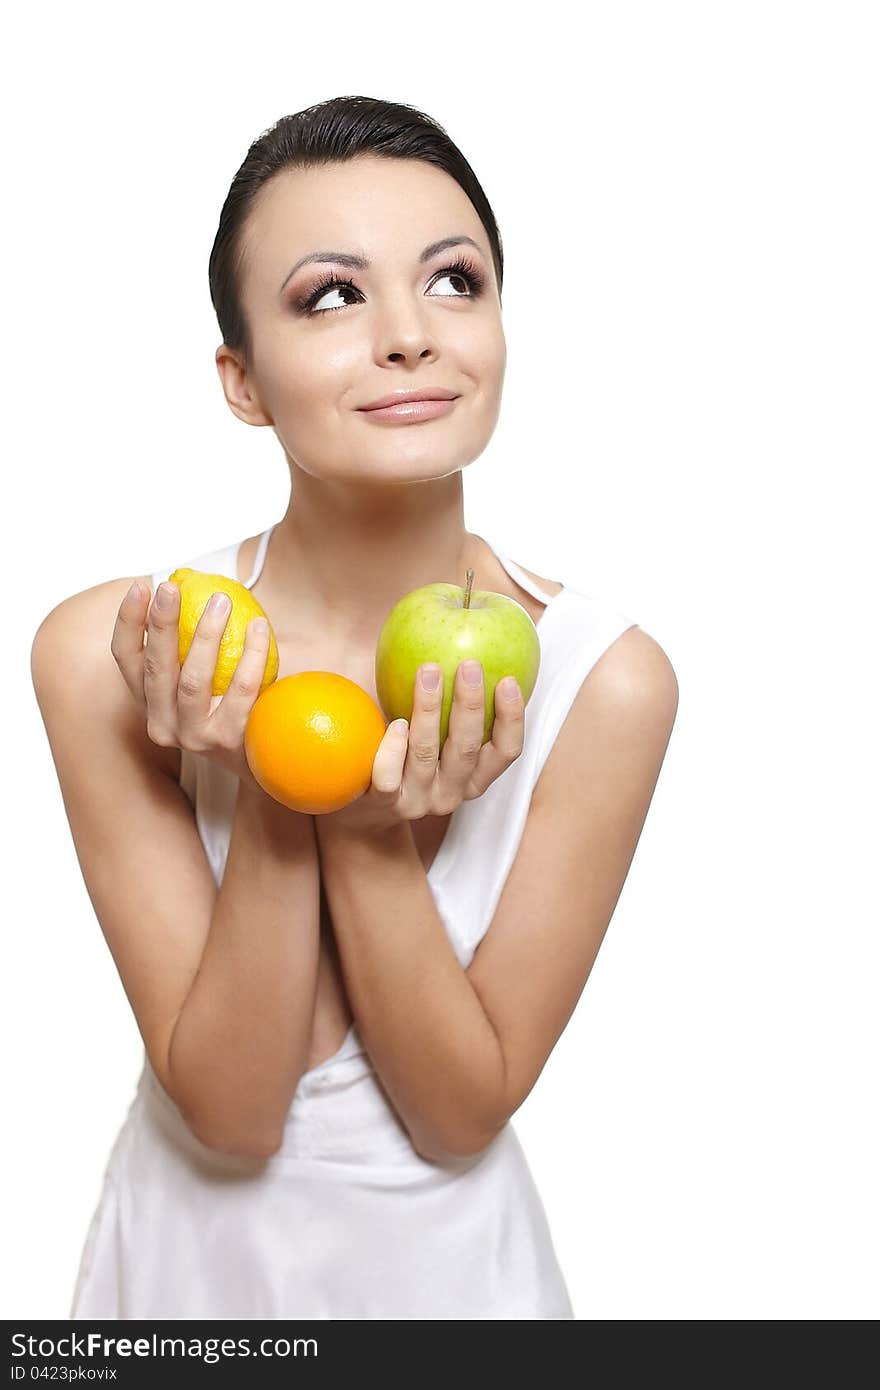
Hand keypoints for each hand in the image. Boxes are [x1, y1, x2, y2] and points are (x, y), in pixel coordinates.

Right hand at [111, 578, 269, 794]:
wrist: (263, 761)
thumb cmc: (229, 706)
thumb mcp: (200, 680)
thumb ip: (187, 645)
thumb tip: (190, 585)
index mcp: (148, 703)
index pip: (126, 659)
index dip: (129, 622)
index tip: (140, 585)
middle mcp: (162, 724)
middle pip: (155, 668)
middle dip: (160, 624)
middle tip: (171, 587)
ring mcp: (192, 737)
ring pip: (192, 680)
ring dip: (206, 636)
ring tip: (222, 601)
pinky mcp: (226, 741)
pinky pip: (240, 690)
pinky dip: (251, 654)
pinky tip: (259, 626)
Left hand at [319, 660, 524, 837]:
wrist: (361, 809)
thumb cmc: (406, 757)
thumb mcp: (438, 739)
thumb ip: (454, 709)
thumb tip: (471, 643)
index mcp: (474, 778)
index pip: (507, 752)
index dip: (512, 718)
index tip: (508, 679)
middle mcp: (451, 794)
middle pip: (468, 749)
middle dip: (471, 704)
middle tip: (469, 664)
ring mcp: (418, 801)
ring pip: (427, 753)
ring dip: (430, 709)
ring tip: (429, 670)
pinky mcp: (384, 803)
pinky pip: (389, 776)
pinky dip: (394, 747)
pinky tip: (397, 722)